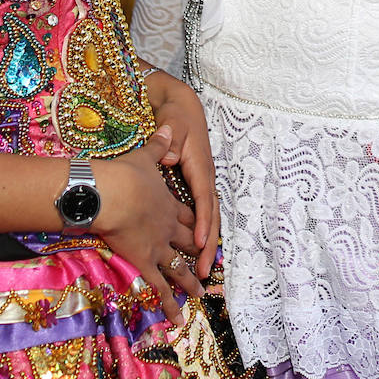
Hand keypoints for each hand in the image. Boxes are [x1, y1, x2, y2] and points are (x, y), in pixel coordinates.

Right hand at [93, 126, 203, 324]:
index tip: (203, 234)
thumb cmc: (125, 173)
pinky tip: (177, 320)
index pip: (189, 216)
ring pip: (179, 269)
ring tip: (200, 295)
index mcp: (169, 203)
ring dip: (189, 283)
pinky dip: (169, 304)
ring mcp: (159, 246)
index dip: (197, 224)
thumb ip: (158, 145)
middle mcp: (169, 227)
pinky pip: (160, 288)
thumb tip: (168, 127)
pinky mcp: (145, 262)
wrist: (113, 193)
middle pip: (189, 242)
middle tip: (208, 268)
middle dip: (198, 255)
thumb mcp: (144, 155)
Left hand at [146, 70, 220, 278]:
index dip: (202, 223)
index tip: (200, 244)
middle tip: (202, 272)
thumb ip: (169, 140)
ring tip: (200, 271)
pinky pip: (201, 213)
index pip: (203, 200)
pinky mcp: (196, 184)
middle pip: (210, 216)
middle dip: (208, 245)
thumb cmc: (176, 115)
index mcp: (199, 167)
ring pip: (208, 218)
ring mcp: (202, 182)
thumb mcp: (172, 122)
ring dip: (206, 244)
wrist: (181, 105)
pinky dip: (201, 233)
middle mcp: (205, 178)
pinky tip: (195, 251)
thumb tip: (168, 160)